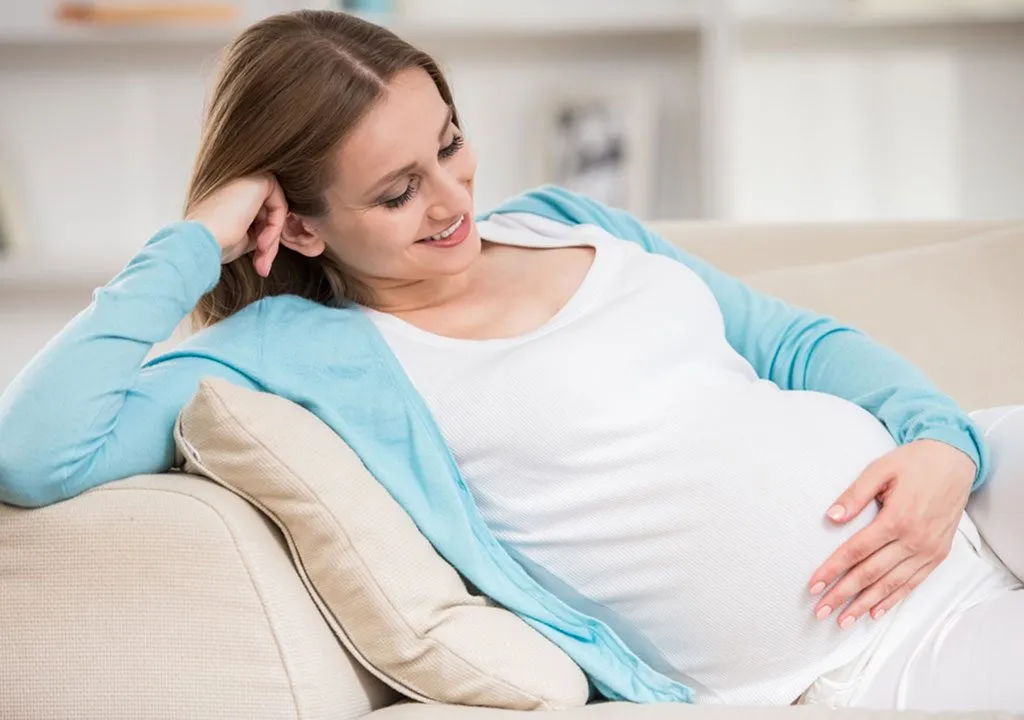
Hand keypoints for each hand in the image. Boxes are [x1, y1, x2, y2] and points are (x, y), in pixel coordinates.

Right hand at [185, 174, 286, 276]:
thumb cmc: (215, 243)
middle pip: (269, 214)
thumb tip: (275, 235)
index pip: (259, 216)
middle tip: (262, 266)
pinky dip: (275, 229)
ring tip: (261, 260)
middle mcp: (239, 182)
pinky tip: (262, 244)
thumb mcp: (243, 237)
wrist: (201, 240)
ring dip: (272, 240)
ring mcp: (249, 177)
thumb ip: (260, 229)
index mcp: (232, 194)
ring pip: (276, 212)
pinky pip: (280, 206)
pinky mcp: (260, 179)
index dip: (264, 241)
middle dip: (269, 243)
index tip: (259, 263)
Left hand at [808, 439, 975, 628]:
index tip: (813, 585)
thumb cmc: (913, 463)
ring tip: (843, 620)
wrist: (954, 461)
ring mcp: (928, 549)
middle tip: (820, 611)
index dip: (833, 570)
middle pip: (871, 573)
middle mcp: (914, 539)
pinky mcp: (938, 554)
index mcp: (897, 518)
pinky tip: (875, 612)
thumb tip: (831, 517)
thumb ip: (854, 495)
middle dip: (843, 594)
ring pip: (891, 584)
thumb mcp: (879, 470)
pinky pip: (913, 582)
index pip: (856, 551)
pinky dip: (893, 599)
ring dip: (865, 604)